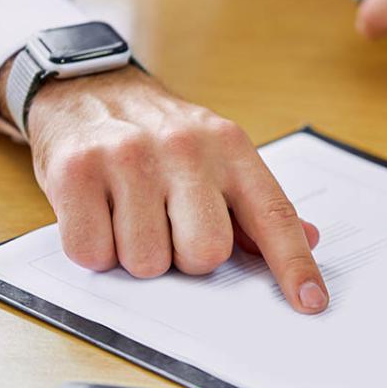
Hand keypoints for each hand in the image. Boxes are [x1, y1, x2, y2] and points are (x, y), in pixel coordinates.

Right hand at [0, 62, 328, 313]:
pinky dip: (94, 249)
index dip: (293, 264)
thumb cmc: (157, 135)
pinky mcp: (76, 170)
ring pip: (146, 262)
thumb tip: (310, 240)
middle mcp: (184, 147)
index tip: (311, 302)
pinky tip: (97, 213)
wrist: (87, 85)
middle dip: (184, 258)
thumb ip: (255, 205)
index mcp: (229, 146)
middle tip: (167, 227)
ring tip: (128, 214)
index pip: (272, 215)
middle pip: (205, 254)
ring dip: (135, 254)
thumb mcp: (215, 154)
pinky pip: (93, 253)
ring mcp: (128, 156)